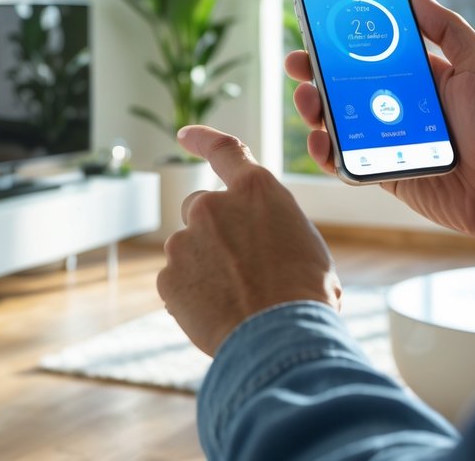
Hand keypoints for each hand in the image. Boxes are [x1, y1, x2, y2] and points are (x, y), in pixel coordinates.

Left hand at [156, 125, 340, 356]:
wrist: (281, 339)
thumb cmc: (305, 294)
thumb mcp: (303, 243)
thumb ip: (270, 226)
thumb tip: (258, 240)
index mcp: (255, 190)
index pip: (223, 149)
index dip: (201, 138)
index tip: (184, 135)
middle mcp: (213, 207)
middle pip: (200, 206)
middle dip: (213, 228)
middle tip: (239, 264)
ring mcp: (185, 241)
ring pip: (189, 247)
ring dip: (205, 265)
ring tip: (238, 298)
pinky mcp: (169, 276)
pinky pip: (177, 280)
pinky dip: (192, 294)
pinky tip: (219, 313)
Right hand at [285, 0, 474, 247]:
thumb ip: (448, 29)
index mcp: (415, 76)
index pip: (369, 52)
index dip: (341, 38)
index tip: (318, 22)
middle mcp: (393, 104)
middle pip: (341, 83)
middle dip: (313, 70)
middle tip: (297, 61)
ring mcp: (382, 138)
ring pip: (334, 119)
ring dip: (313, 107)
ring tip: (308, 100)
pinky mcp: (377, 169)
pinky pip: (341, 159)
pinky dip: (323, 150)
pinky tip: (320, 139)